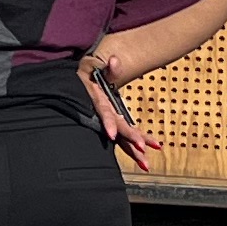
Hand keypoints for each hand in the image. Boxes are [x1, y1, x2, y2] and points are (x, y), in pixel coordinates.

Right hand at [82, 56, 158, 170]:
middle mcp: (105, 115)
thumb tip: (115, 60)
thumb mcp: (96, 67)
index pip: (106, 114)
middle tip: (142, 149)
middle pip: (119, 129)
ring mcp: (109, 122)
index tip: (112, 135)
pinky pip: (124, 138)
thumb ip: (109, 68)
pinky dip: (133, 147)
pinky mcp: (113, 125)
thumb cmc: (89, 74)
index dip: (109, 124)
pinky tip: (143, 159)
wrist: (80, 83)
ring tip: (146, 165)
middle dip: (130, 139)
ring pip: (122, 139)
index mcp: (100, 102)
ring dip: (134, 152)